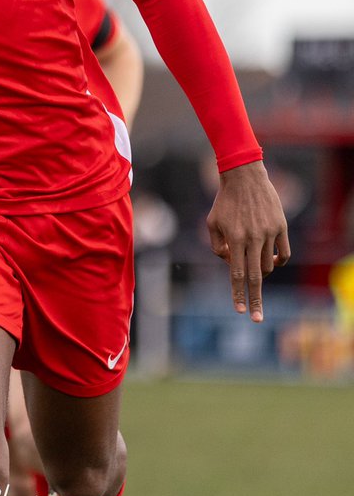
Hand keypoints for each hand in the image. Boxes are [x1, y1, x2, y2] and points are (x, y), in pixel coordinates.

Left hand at [206, 160, 290, 321]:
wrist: (244, 176)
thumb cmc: (224, 201)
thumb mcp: (212, 223)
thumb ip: (218, 247)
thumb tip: (231, 264)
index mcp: (234, 238)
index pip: (237, 274)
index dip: (238, 294)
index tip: (239, 311)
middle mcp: (253, 238)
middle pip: (255, 277)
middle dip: (254, 300)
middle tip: (256, 319)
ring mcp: (269, 232)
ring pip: (268, 265)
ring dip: (260, 270)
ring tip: (252, 259)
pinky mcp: (281, 226)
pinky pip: (283, 253)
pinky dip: (277, 261)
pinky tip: (271, 260)